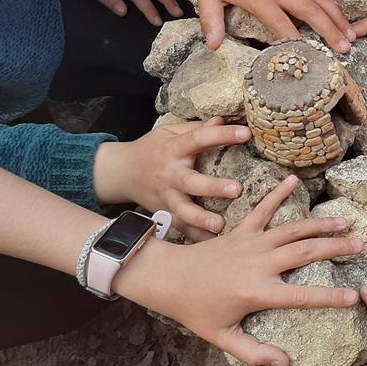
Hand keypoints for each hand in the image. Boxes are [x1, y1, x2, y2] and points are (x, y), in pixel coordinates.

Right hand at [94, 118, 252, 240]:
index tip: (246, 133)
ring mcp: (166, 197)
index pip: (198, 139)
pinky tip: (214, 245)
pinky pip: (181, 229)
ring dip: (200, 219)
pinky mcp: (164, 214)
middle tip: (236, 189)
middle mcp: (170, 175)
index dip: (221, 135)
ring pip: (183, 211)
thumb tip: (222, 119)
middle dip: (212, 187)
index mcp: (174, 149)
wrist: (120, 172)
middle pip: (191, 182)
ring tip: (219, 225)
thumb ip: (196, 129)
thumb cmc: (152, 149)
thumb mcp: (169, 132)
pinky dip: (196, 238)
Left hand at [115, 177, 362, 365]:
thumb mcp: (222, 338)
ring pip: (292, 230)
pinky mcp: (242, 231)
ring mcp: (252, 243)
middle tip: (361, 245)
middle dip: (335, 248)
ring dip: (320, 224)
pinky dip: (278, 193)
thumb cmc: (196, 311)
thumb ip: (254, 353)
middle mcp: (259, 264)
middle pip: (305, 253)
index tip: (355, 297)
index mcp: (257, 292)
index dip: (330, 298)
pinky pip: (263, 209)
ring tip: (345, 221)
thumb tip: (285, 363)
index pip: (302, 297)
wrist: (168, 278)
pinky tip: (293, 179)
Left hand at [196, 0, 352, 50]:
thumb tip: (212, 46)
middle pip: (311, 12)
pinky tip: (339, 15)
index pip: (282, 25)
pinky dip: (330, 2)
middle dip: (330, 31)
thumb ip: (210, 20)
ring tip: (351, 34)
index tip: (308, 58)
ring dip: (338, 17)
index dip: (296, 43)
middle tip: (346, 48)